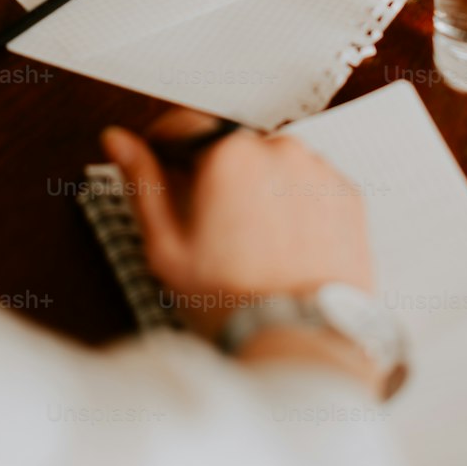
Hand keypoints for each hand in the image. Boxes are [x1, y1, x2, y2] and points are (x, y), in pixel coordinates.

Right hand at [101, 125, 372, 338]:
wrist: (298, 340)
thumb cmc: (231, 301)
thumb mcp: (166, 245)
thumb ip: (142, 182)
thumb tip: (119, 142)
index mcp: (228, 155)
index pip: (186, 125)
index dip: (166, 144)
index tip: (163, 160)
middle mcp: (277, 150)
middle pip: (232, 147)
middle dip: (216, 173)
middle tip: (209, 223)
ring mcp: (317, 170)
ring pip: (273, 163)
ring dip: (258, 185)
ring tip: (250, 238)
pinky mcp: (347, 195)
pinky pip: (310, 184)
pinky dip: (295, 202)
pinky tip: (281, 241)